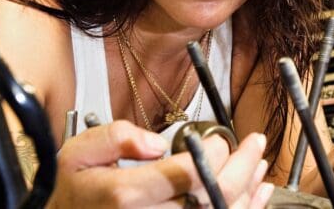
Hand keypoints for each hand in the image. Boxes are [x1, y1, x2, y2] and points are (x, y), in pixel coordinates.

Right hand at [48, 120, 273, 207]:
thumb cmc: (74, 192)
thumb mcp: (78, 154)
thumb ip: (116, 138)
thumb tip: (157, 142)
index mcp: (125, 195)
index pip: (187, 173)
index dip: (213, 153)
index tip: (219, 138)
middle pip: (212, 196)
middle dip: (242, 167)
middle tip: (256, 143)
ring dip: (248, 190)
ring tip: (259, 165)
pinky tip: (256, 195)